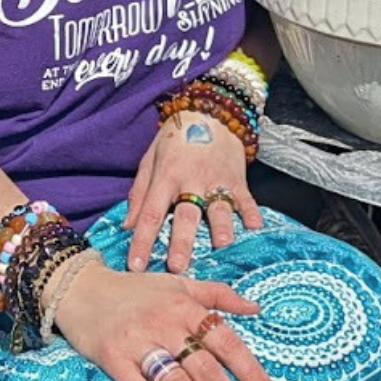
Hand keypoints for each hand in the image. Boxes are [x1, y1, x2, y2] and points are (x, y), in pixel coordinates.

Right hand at [51, 261, 274, 380]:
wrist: (81, 288)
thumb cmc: (135, 290)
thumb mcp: (178, 283)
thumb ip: (218, 294)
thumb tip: (257, 308)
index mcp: (185, 306)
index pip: (226, 342)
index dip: (249, 370)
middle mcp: (164, 323)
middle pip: (204, 368)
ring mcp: (137, 341)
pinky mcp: (112, 358)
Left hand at [124, 111, 262, 274]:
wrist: (209, 112)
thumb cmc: (174, 140)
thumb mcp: (150, 160)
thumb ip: (139, 194)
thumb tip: (127, 226)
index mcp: (166, 177)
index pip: (151, 214)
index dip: (142, 241)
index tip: (137, 265)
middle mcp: (191, 182)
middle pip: (185, 216)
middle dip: (181, 243)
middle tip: (177, 267)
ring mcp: (217, 181)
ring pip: (218, 208)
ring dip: (220, 227)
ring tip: (221, 246)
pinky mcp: (238, 179)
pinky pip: (245, 198)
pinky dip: (251, 212)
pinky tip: (254, 227)